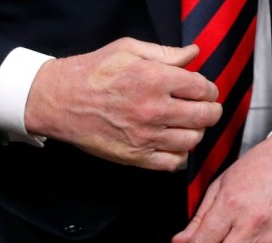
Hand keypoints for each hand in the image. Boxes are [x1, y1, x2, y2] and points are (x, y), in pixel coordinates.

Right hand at [25, 37, 220, 170]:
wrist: (60, 101)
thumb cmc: (92, 72)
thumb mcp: (128, 50)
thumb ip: (165, 53)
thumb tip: (193, 53)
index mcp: (154, 80)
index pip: (202, 88)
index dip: (210, 89)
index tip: (207, 91)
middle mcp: (153, 110)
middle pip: (203, 116)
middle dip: (212, 111)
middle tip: (208, 109)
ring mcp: (145, 136)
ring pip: (192, 141)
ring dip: (197, 133)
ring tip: (190, 126)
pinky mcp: (135, 156)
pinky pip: (171, 163)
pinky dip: (180, 155)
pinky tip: (175, 145)